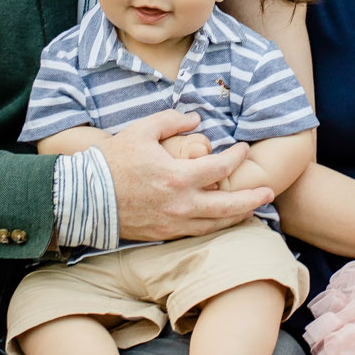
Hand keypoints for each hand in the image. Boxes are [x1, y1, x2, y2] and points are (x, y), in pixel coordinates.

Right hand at [97, 110, 260, 242]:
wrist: (84, 197)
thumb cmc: (112, 160)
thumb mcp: (142, 130)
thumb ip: (172, 120)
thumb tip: (196, 118)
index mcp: (178, 176)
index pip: (221, 168)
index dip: (237, 157)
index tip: (243, 149)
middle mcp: (181, 204)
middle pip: (229, 206)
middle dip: (253, 198)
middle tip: (269, 192)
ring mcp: (172, 223)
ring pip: (215, 224)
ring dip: (237, 216)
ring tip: (251, 209)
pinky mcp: (163, 235)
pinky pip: (196, 233)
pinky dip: (213, 226)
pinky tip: (220, 220)